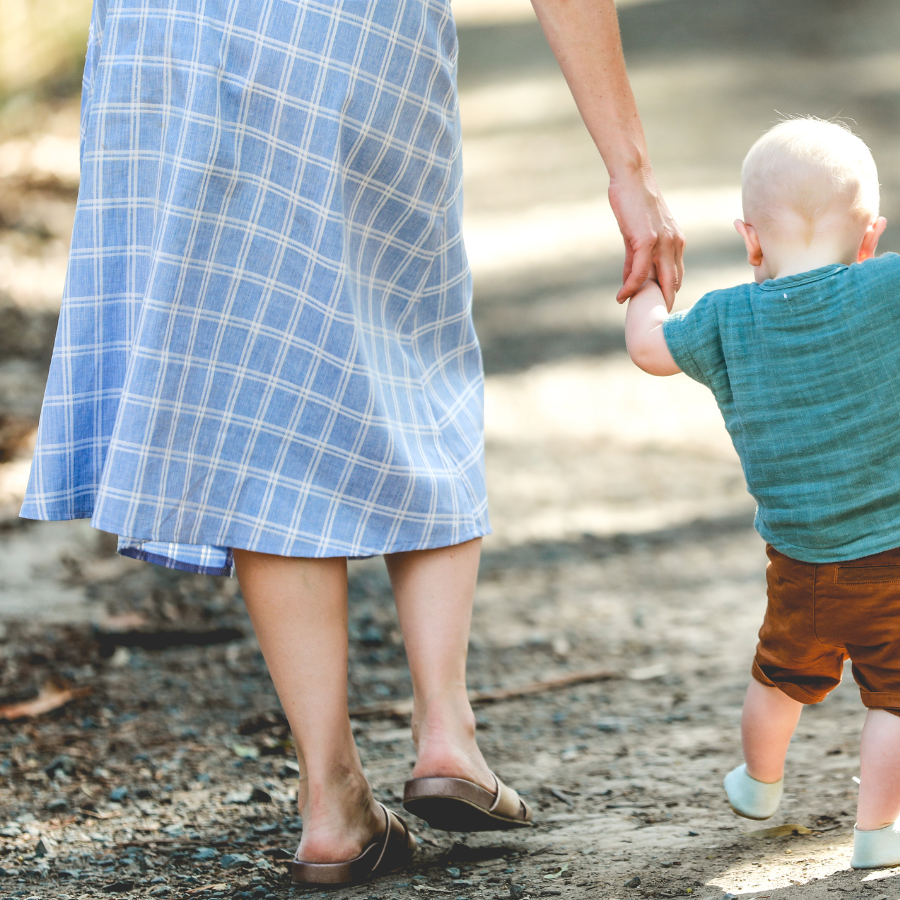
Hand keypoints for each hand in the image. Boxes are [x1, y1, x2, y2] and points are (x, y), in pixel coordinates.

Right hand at [609, 167, 684, 308]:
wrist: (632, 175)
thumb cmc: (633, 200)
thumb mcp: (637, 232)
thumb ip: (635, 258)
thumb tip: (630, 280)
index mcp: (676, 241)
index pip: (676, 274)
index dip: (668, 293)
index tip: (659, 308)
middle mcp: (674, 243)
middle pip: (673, 282)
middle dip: (665, 303)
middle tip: (654, 322)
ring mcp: (663, 241)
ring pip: (659, 280)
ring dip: (647, 300)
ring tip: (636, 314)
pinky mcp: (647, 240)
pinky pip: (640, 272)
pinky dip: (630, 287)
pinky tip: (621, 296)